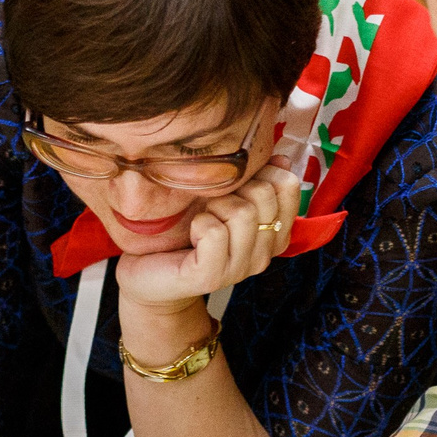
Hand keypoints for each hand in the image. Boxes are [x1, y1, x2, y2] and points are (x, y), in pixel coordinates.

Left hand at [111, 164, 301, 313]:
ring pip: (243, 213)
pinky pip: (215, 232)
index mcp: (273, 233)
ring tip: (202, 220)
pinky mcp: (212, 277)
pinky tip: (191, 235)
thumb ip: (255, 180)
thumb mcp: (222, 199)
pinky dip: (198, 224)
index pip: (288, 185)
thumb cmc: (183, 230)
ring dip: (213, 207)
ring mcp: (239, 269)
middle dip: (232, 188)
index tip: (236, 184)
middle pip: (264, 194)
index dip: (261, 172)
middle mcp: (263, 254)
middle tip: (212, 206)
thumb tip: (281, 160)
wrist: (148, 270)